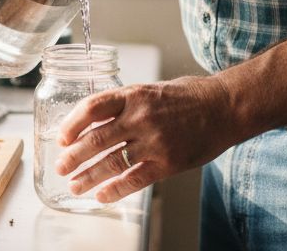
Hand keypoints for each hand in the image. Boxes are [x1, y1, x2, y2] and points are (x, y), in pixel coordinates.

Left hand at [54, 76, 236, 202]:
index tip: (61, 137)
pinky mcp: (168, 162)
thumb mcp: (152, 90)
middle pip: (97, 139)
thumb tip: (95, 121)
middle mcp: (141, 117)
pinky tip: (102, 195)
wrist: (225, 107)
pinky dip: (115, 190)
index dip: (72, 123)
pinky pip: (134, 180)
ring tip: (76, 186)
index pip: (93, 107)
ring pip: (112, 163)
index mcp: (134, 95)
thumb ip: (126, 104)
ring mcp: (154, 141)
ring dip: (89, 177)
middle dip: (74, 156)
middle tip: (61, 167)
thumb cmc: (189, 97)